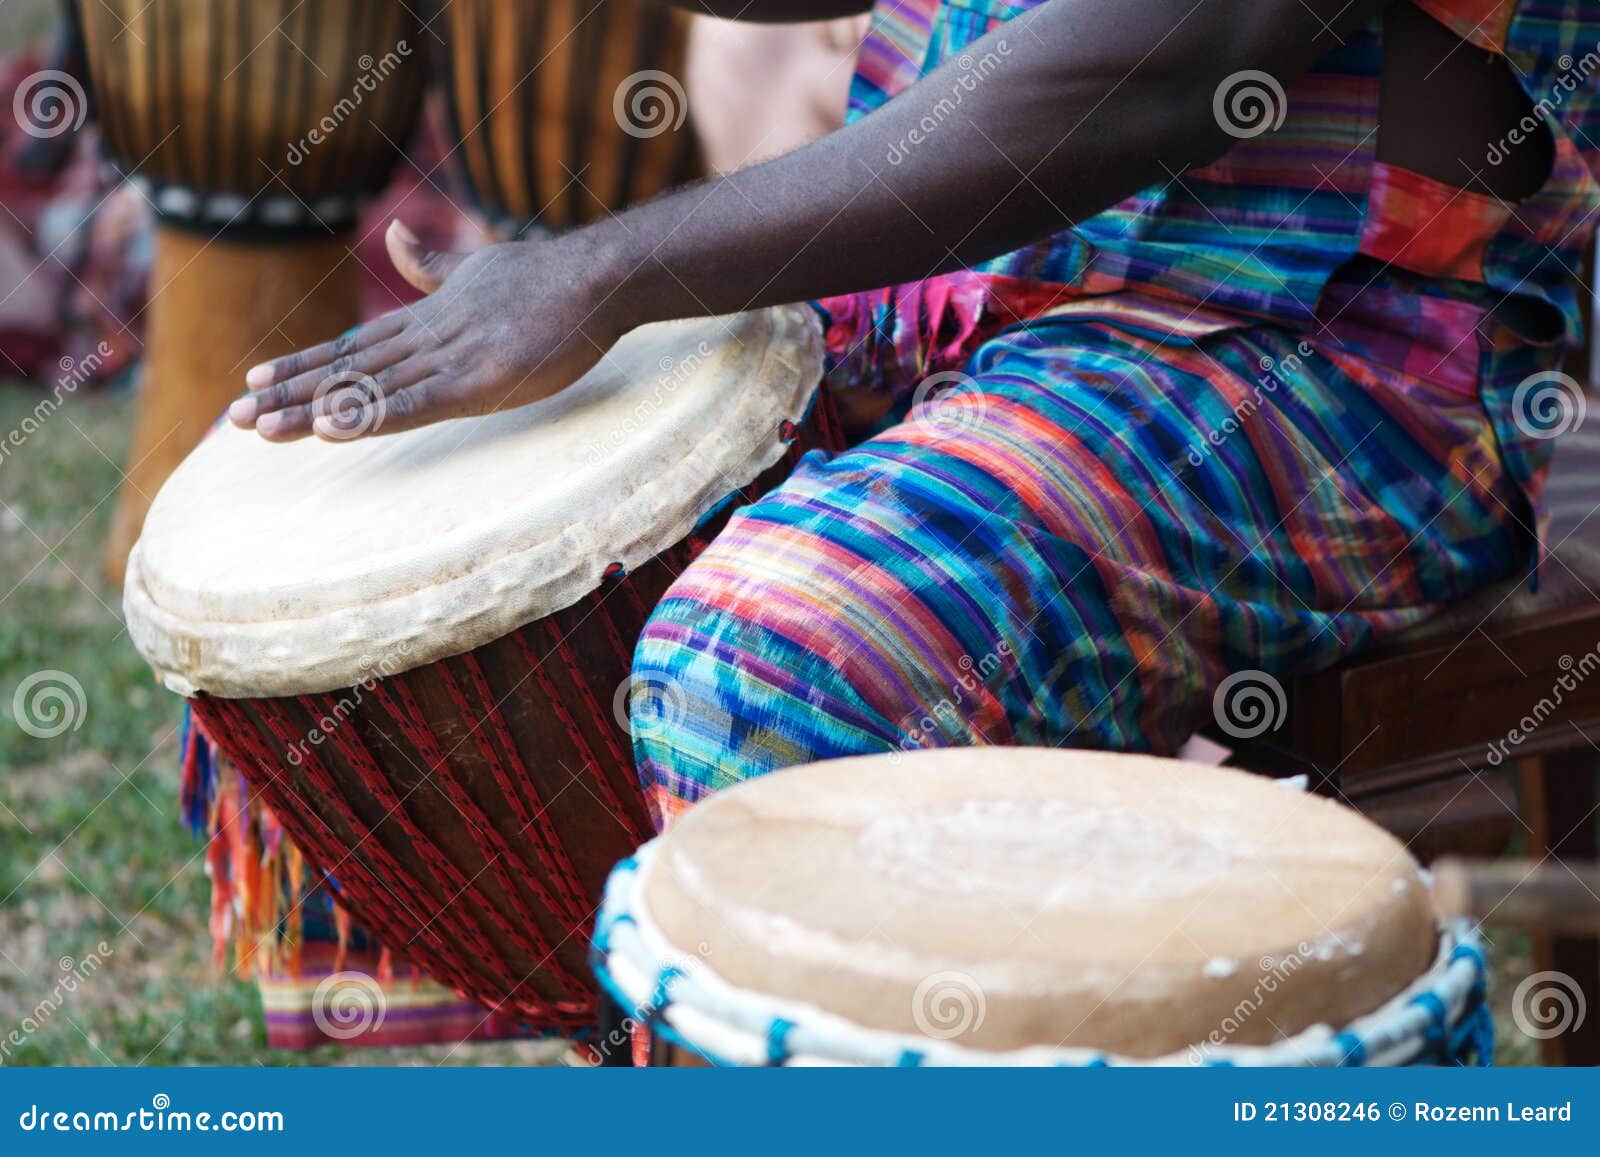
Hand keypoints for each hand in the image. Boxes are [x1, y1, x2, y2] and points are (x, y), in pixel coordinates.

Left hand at [229, 219, 626, 440]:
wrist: (597, 275)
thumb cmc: (551, 276)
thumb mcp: (482, 268)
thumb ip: (435, 266)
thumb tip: (397, 235)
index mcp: (429, 320)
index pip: (354, 347)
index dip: (304, 366)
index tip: (257, 381)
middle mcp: (428, 339)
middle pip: (346, 370)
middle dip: (289, 394)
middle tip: (233, 418)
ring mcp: (451, 359)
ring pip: (367, 389)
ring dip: (310, 411)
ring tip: (259, 429)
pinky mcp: (478, 380)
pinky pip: (412, 404)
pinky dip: (368, 415)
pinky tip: (328, 427)